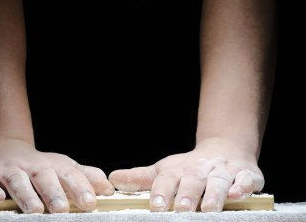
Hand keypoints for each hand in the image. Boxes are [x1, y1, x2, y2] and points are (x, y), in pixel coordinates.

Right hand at [0, 138, 113, 212]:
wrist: (4, 151)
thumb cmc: (40, 168)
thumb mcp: (63, 168)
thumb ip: (85, 177)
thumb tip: (108, 188)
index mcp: (55, 166)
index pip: (70, 175)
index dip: (81, 188)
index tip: (91, 203)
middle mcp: (33, 167)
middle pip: (45, 177)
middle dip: (54, 193)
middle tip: (62, 210)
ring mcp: (10, 171)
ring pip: (18, 181)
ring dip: (26, 195)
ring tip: (35, 210)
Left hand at [109, 137, 263, 211]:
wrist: (224, 148)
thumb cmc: (190, 166)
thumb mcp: (165, 170)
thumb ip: (141, 178)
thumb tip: (113, 180)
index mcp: (178, 170)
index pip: (167, 180)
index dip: (161, 192)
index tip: (156, 207)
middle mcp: (199, 169)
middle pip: (192, 181)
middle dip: (187, 195)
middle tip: (181, 210)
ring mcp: (223, 171)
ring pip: (218, 182)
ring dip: (214, 194)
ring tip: (209, 209)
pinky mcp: (245, 173)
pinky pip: (246, 179)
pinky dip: (243, 186)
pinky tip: (238, 195)